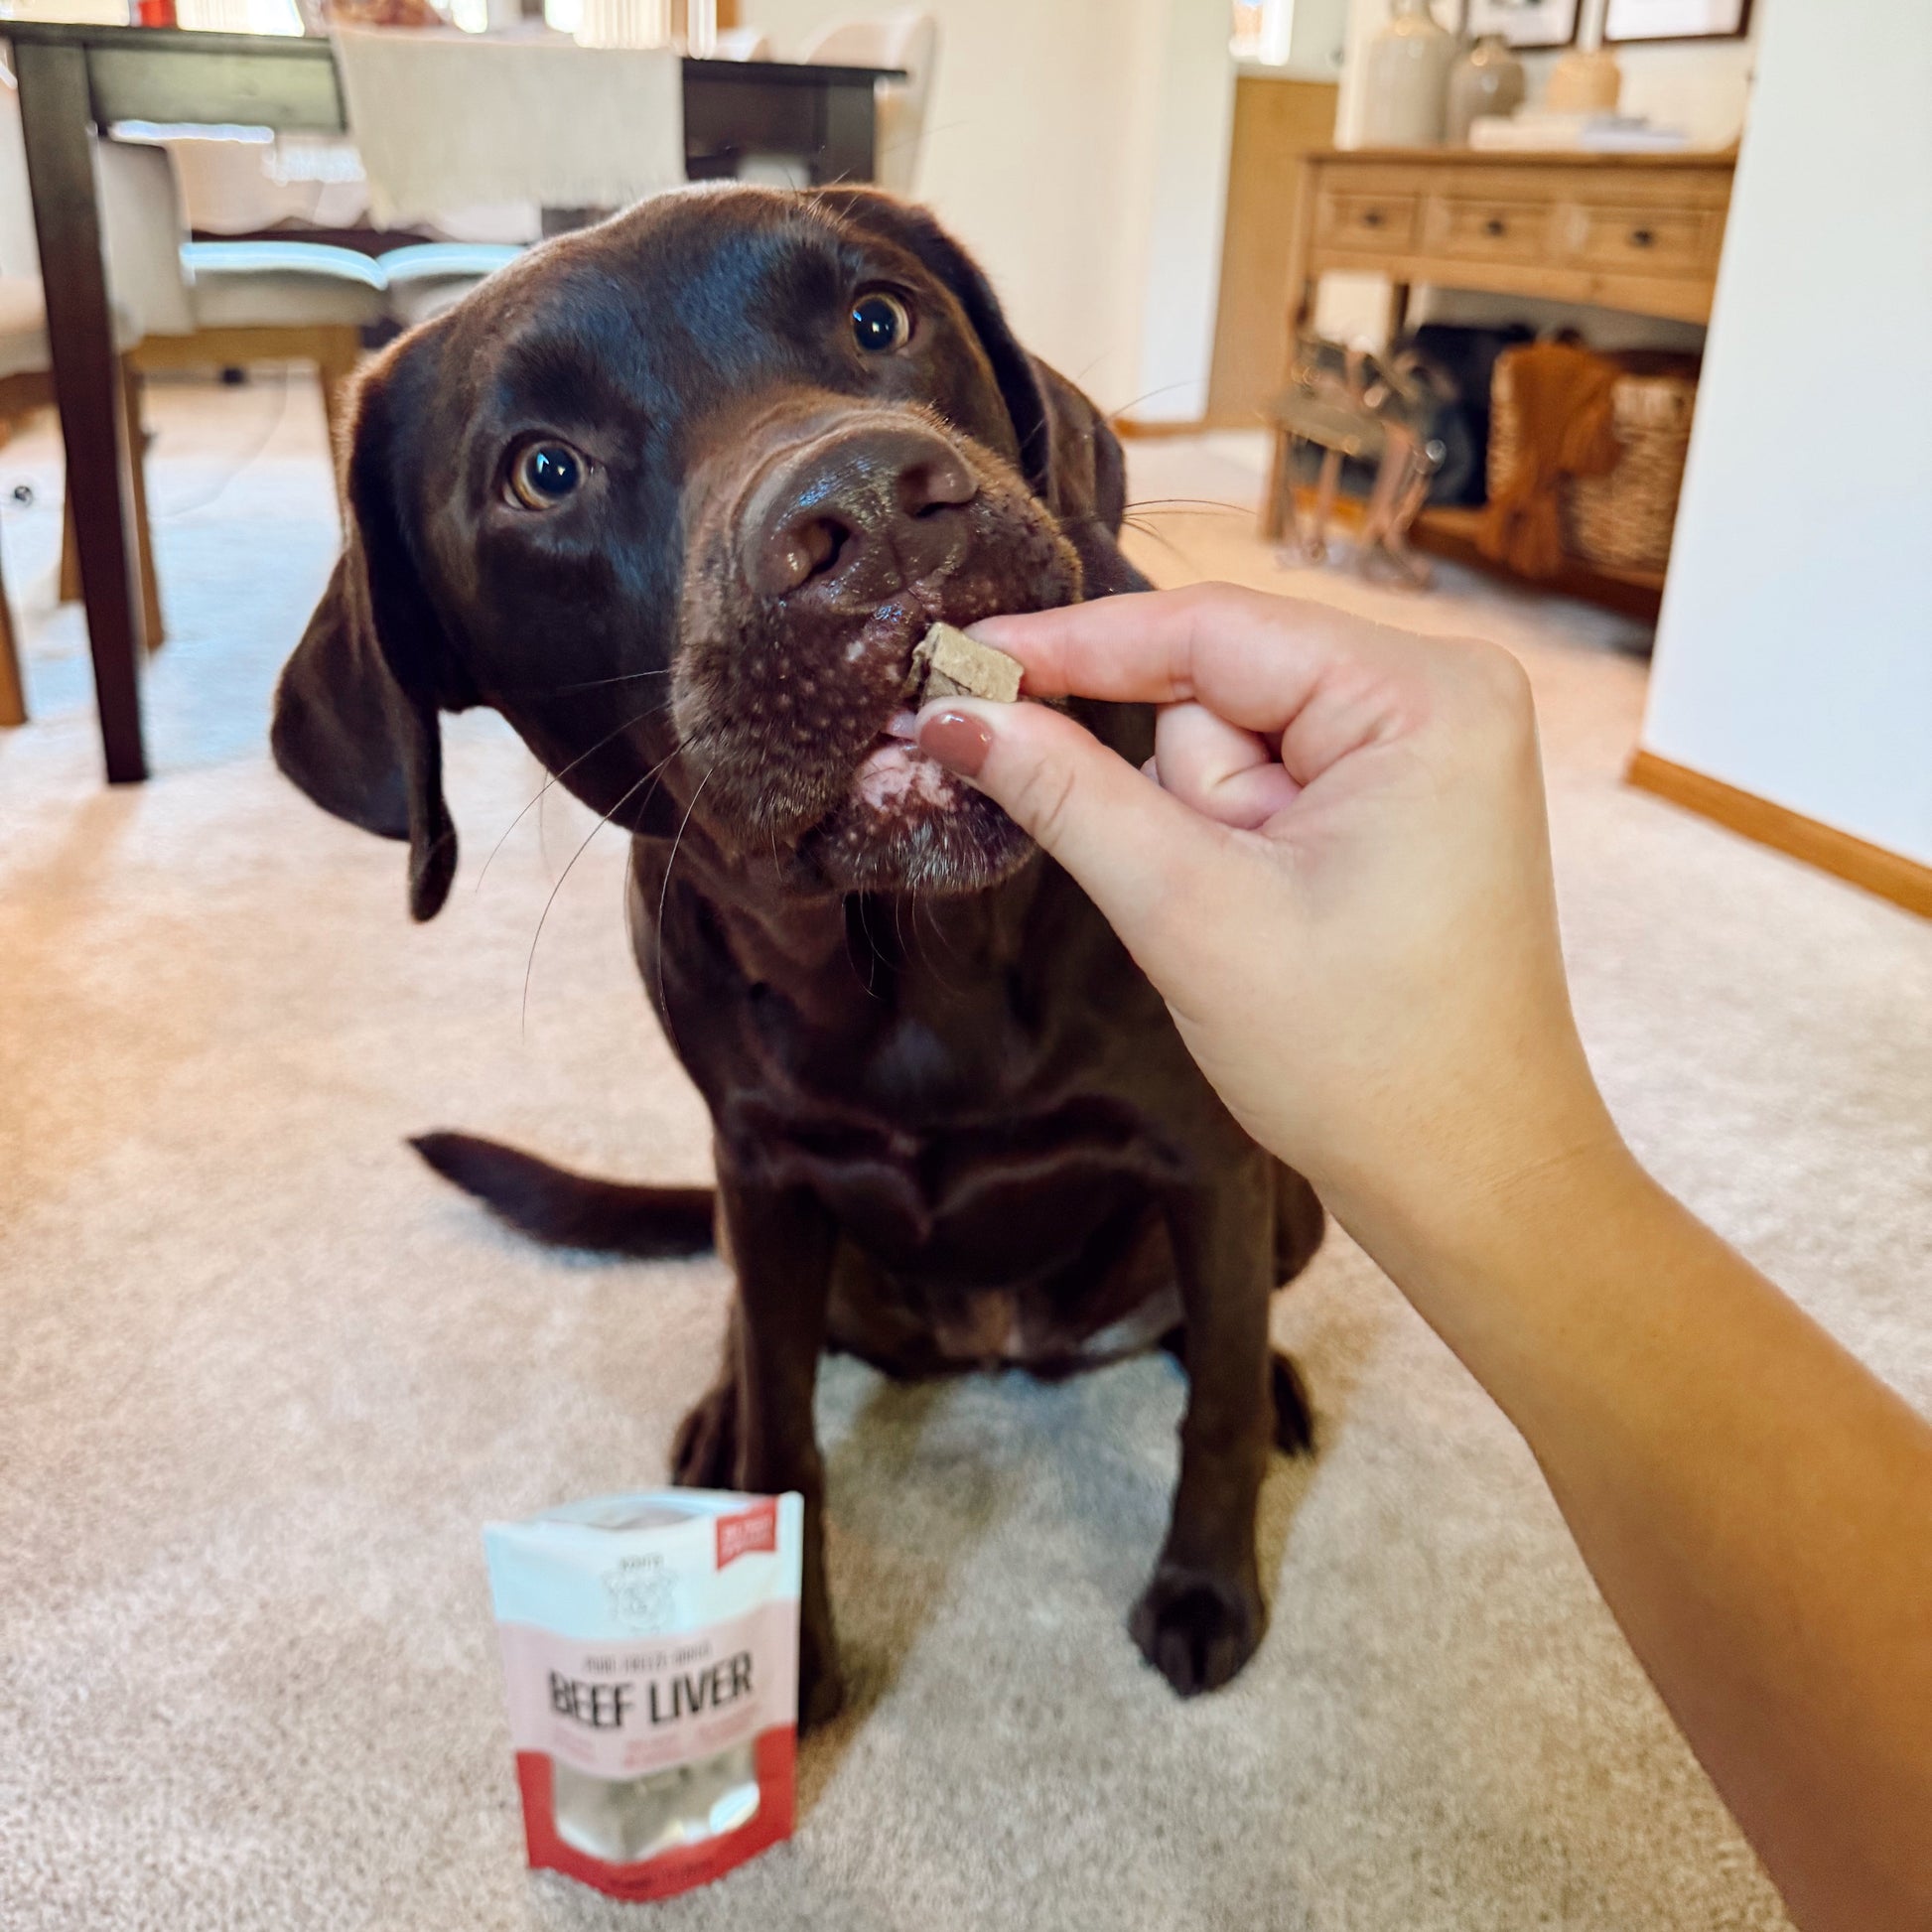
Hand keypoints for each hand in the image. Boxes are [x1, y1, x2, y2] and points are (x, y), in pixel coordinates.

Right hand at [916, 583, 1622, 1239]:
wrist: (1469, 1176)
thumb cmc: (1363, 1059)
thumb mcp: (1190, 913)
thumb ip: (1068, 794)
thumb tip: (961, 712)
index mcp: (1421, 694)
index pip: (1209, 627)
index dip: (1071, 643)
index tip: (962, 656)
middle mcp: (1442, 692)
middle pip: (1222, 686)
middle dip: (1182, 791)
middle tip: (1211, 894)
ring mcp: (1429, 748)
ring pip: (1236, 741)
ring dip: (1209, 832)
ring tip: (1261, 924)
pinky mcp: (1406, 800)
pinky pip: (1271, 780)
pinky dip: (1234, 843)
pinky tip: (1271, 916)